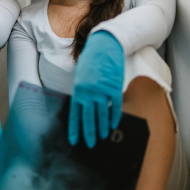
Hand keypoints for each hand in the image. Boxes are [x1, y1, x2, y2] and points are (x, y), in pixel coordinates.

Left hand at [69, 31, 124, 147]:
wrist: (104, 46)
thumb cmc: (90, 60)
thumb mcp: (80, 76)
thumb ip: (81, 92)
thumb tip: (82, 107)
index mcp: (78, 90)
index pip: (75, 114)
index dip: (75, 129)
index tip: (74, 141)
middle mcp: (89, 92)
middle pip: (89, 118)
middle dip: (89, 133)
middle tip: (90, 144)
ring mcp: (102, 91)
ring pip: (102, 115)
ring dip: (101, 128)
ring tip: (101, 137)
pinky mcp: (114, 88)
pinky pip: (115, 107)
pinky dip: (114, 117)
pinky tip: (113, 125)